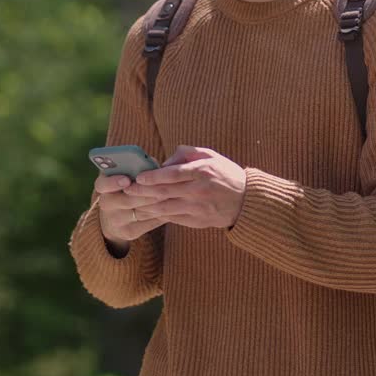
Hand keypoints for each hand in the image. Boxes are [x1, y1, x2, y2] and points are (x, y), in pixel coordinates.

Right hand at [96, 172, 170, 245]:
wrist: (116, 218)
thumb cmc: (126, 188)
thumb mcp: (125, 176)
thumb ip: (136, 169)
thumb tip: (153, 164)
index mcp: (103, 186)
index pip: (103, 184)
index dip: (113, 182)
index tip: (126, 180)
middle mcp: (106, 204)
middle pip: (127, 200)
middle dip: (147, 193)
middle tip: (163, 187)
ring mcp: (116, 220)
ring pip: (141, 212)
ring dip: (157, 203)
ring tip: (172, 195)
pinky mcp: (128, 232)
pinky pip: (148, 223)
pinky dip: (161, 214)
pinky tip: (172, 207)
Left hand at [122, 145, 246, 228]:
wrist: (247, 201)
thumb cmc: (226, 174)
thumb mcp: (211, 156)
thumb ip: (187, 154)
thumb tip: (165, 161)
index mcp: (202, 171)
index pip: (173, 174)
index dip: (153, 177)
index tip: (139, 177)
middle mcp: (199, 190)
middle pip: (165, 192)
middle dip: (143, 191)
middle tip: (128, 190)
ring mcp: (198, 208)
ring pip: (166, 208)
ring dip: (147, 206)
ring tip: (133, 203)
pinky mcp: (198, 221)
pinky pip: (173, 218)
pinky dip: (158, 216)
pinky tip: (147, 212)